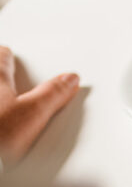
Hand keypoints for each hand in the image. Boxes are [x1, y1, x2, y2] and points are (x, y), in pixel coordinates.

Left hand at [0, 46, 79, 166]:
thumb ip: (53, 93)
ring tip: (9, 104)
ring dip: (2, 99)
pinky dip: (3, 119)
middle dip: (2, 80)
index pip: (2, 59)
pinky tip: (5, 132)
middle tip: (6, 77)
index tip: (9, 54)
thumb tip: (69, 80)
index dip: (7, 56)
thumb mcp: (34, 113)